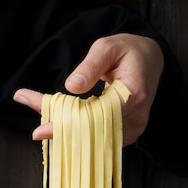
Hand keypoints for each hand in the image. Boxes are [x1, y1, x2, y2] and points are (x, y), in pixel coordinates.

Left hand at [13, 33, 163, 146]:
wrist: (149, 61)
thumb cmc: (127, 51)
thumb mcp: (107, 47)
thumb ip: (90, 66)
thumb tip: (71, 86)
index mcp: (133, 94)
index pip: (97, 117)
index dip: (68, 125)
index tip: (41, 131)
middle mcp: (137, 117)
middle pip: (94, 133)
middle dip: (63, 131)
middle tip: (37, 132)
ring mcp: (133, 129)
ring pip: (96, 139)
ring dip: (71, 133)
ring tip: (48, 124)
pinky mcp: (127, 135)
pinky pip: (101, 139)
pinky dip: (82, 134)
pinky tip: (66, 126)